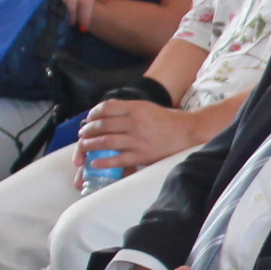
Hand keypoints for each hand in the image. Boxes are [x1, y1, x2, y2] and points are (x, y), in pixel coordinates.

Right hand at [39, 0, 111, 27]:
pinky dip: (48, 2)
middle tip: (69, 24)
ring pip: (60, 0)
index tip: (83, 28)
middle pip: (72, 4)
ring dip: (60, 12)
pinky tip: (48, 8)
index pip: (86, 3)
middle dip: (71, 17)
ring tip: (60, 19)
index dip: (84, 17)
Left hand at [76, 97, 208, 174]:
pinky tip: (95, 162)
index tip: (88, 119)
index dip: (93, 114)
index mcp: (136, 107)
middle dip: (88, 131)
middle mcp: (135, 122)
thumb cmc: (167, 120)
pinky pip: (118, 159)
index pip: (106, 108)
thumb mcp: (146, 107)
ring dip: (91, 145)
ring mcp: (138, 140)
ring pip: (106, 141)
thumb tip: (105, 116)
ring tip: (84, 147)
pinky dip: (104, 160)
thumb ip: (128, 110)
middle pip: (103, 125)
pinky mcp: (142, 155)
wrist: (188, 132)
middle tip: (82, 134)